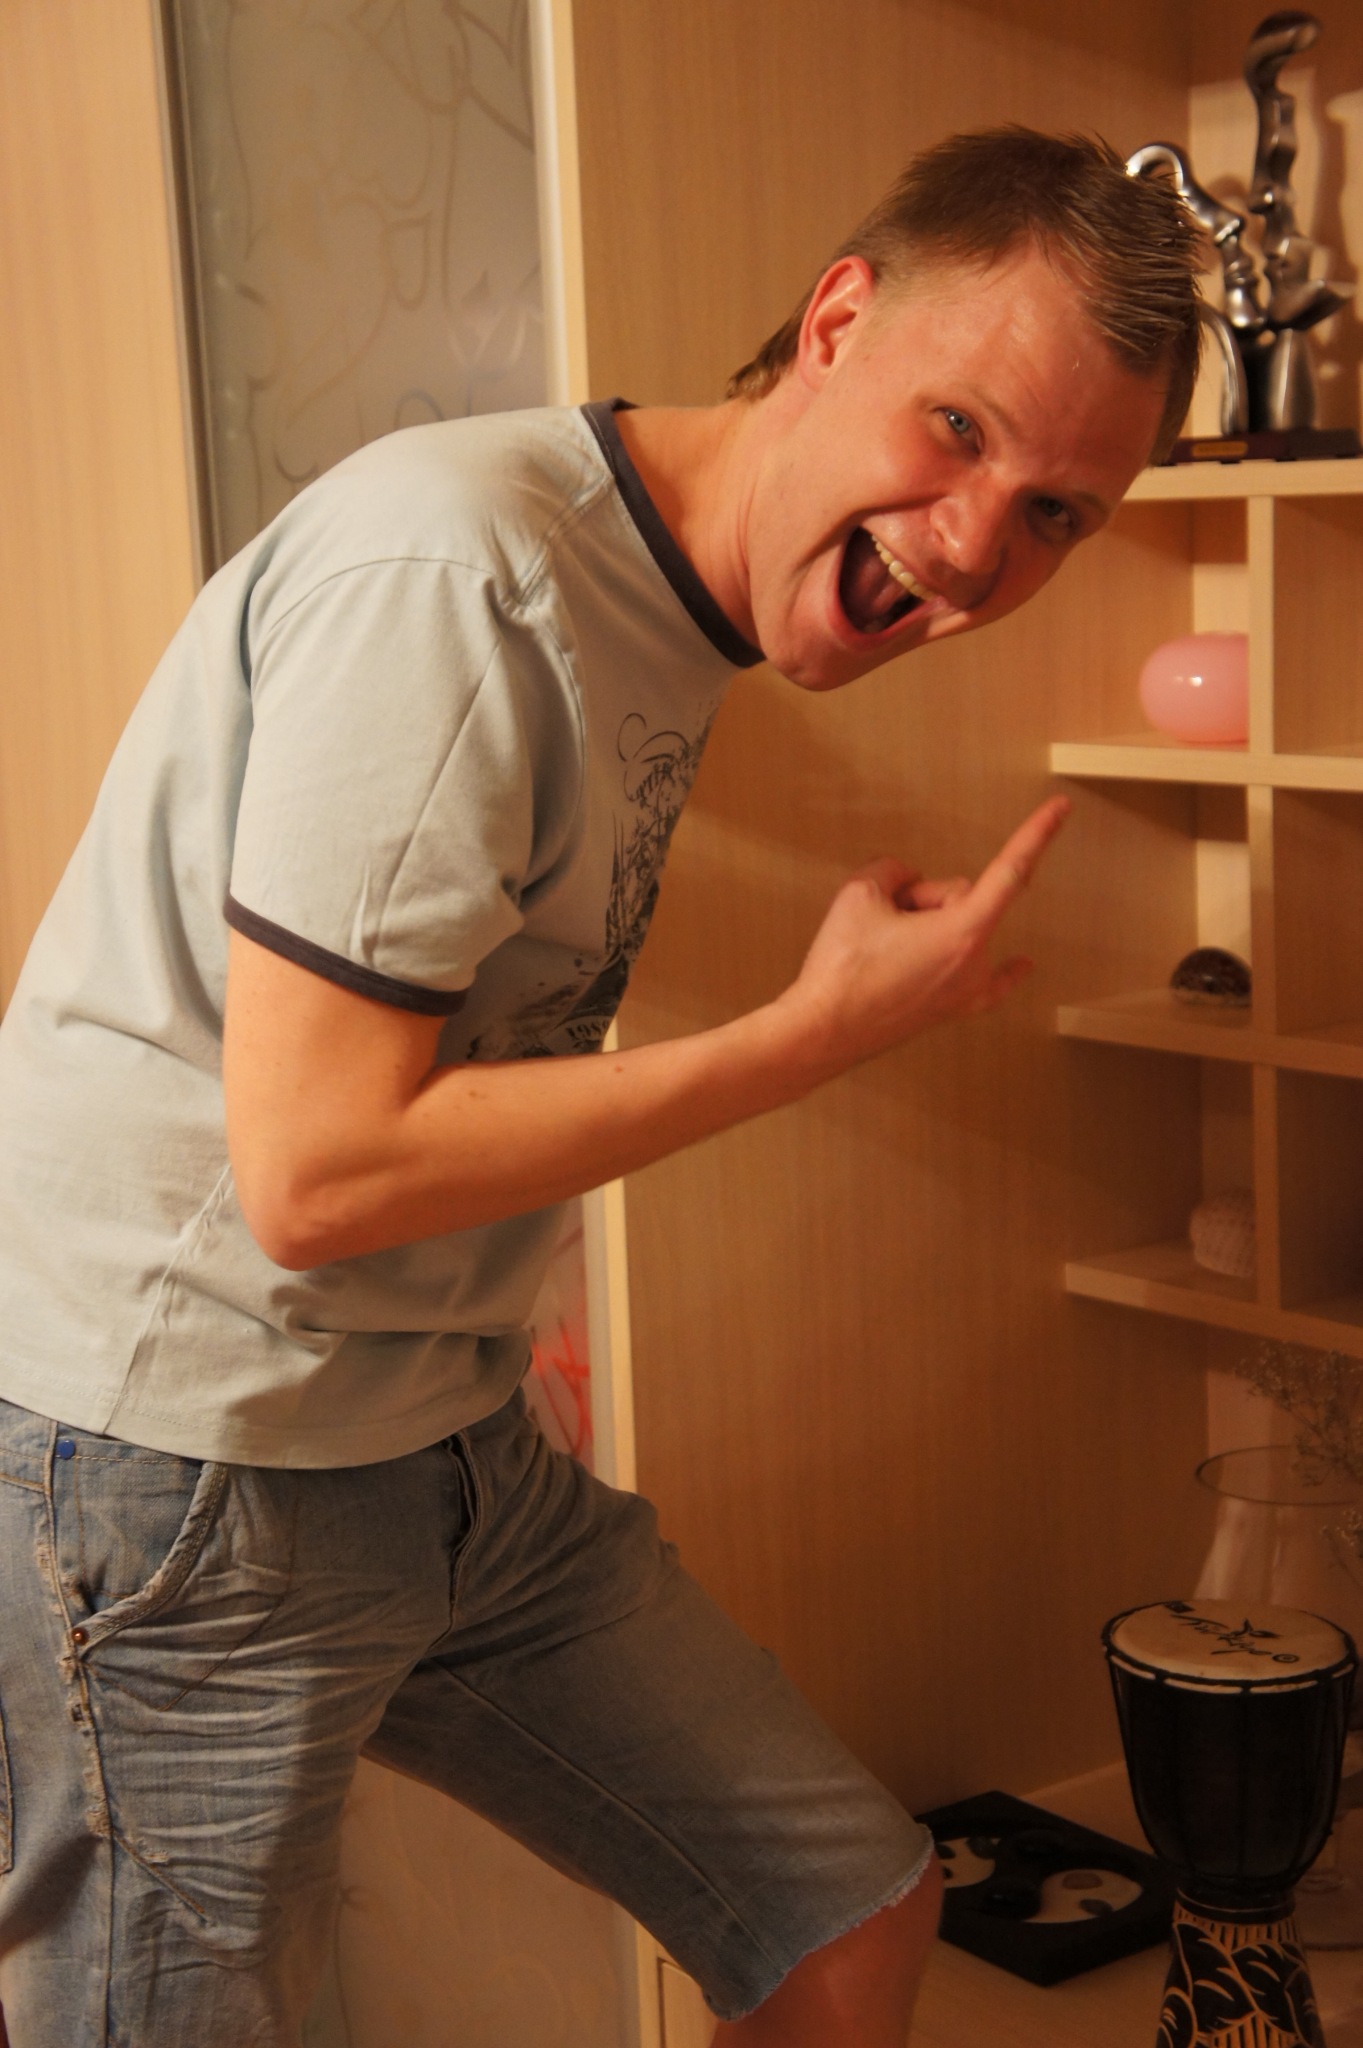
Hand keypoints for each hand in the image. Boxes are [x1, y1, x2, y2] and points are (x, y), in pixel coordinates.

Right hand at [775, 796, 1069, 1079]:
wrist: (822, 1032)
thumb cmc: (842, 968)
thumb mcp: (860, 893)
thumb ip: (894, 870)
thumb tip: (908, 884)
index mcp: (963, 932)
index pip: (1010, 870)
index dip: (1036, 834)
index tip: (1061, 809)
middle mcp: (975, 963)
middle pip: (962, 898)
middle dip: (925, 896)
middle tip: (883, 917)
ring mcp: (967, 990)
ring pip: (961, 929)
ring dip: (931, 925)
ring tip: (885, 949)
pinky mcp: (951, 1009)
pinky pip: (988, 979)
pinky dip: (1003, 969)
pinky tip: (1023, 965)